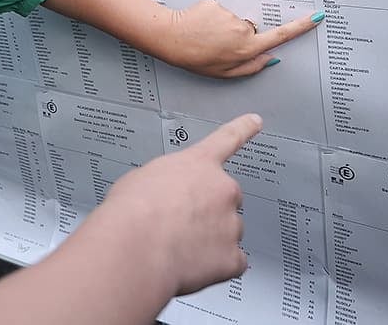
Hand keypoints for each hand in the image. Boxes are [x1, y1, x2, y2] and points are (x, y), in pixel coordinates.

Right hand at [81, 114, 261, 296]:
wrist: (136, 247)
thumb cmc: (132, 212)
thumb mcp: (141, 177)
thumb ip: (166, 180)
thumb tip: (164, 197)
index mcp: (198, 164)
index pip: (227, 139)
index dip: (243, 129)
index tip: (255, 121)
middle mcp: (222, 190)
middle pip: (225, 199)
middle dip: (208, 211)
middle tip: (181, 224)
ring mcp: (231, 224)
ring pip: (228, 233)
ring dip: (210, 240)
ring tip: (178, 248)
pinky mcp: (232, 257)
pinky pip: (232, 263)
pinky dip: (216, 266)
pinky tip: (193, 266)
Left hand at [158, 0, 322, 77]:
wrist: (172, 39)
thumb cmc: (197, 59)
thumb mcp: (225, 73)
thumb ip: (251, 67)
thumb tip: (269, 58)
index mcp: (247, 49)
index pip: (280, 36)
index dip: (301, 27)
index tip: (316, 16)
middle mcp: (243, 30)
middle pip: (252, 29)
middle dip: (241, 35)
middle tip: (219, 45)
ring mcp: (230, 16)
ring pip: (235, 21)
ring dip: (224, 27)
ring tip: (207, 36)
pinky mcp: (218, 4)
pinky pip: (221, 11)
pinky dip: (213, 18)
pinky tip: (201, 26)